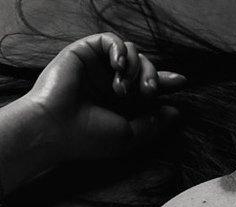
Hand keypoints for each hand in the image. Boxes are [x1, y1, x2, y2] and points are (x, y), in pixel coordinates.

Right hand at [26, 32, 188, 161]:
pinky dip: (119, 50)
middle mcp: (108, 82)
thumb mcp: (128, 137)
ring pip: (131, 52)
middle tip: (149, 91)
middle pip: (144, 66)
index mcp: (119, 102)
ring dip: (134, 67)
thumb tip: (175, 112)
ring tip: (122, 89)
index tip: (181, 82)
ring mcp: (96, 67)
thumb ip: (153, 124)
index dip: (165, 81)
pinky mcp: (84, 51)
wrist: (54, 127)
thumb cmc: (87, 137)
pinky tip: (117, 67)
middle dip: (152, 76)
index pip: (146, 85)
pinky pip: (110, 40)